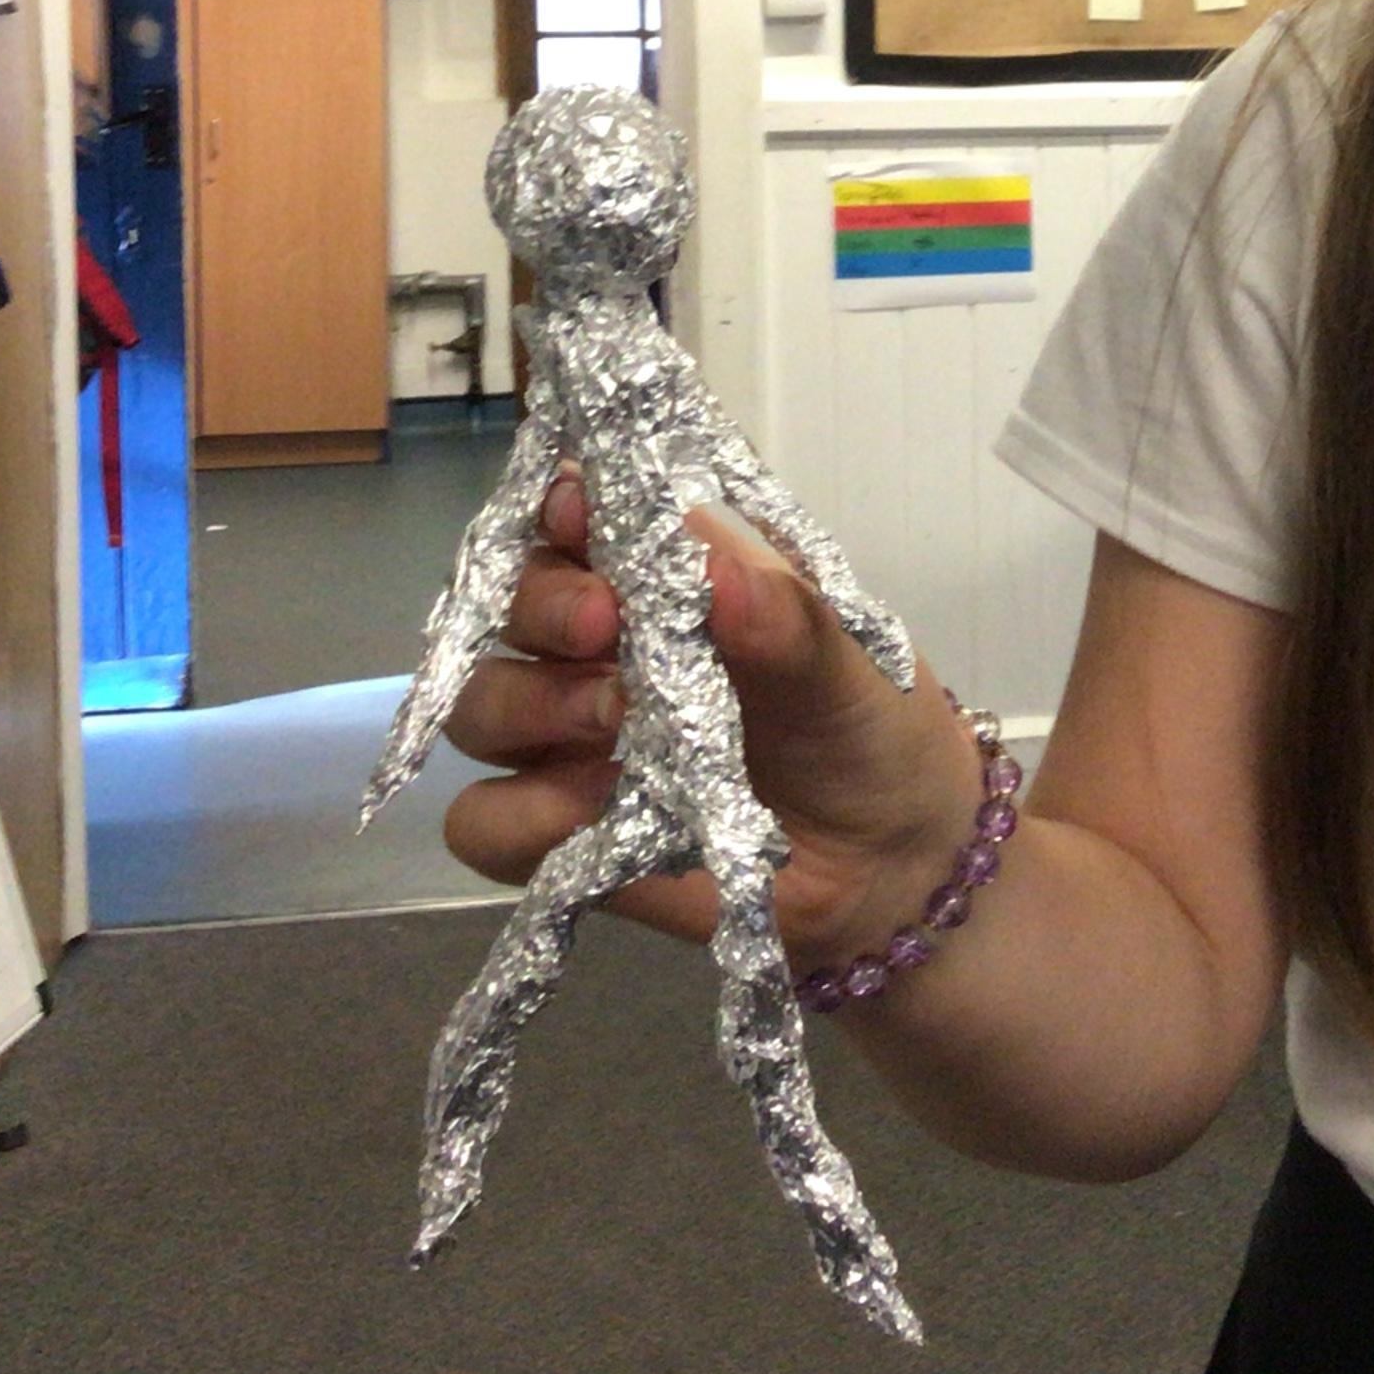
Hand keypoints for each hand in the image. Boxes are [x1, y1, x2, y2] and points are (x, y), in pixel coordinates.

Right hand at [438, 470, 981, 948]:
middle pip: (507, 604)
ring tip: (620, 720)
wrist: (894, 866)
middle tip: (605, 623)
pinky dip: (521, 815)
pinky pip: (483, 821)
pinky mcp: (561, 838)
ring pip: (478, 706)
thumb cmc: (870, 732)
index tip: (577, 512)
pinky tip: (590, 811)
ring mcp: (570, 743)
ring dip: (531, 705)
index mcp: (665, 579)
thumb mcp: (852, 665)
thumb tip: (716, 571)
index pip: (573, 517)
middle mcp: (598, 651)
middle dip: (544, 603)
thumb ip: (788, 617)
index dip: (559, 507)